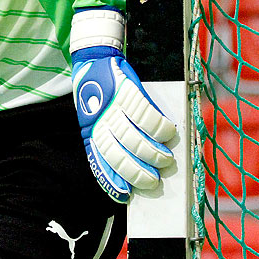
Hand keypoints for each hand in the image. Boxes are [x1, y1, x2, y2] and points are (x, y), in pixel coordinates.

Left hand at [70, 8, 176, 202]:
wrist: (95, 60)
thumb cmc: (100, 96)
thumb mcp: (96, 119)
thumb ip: (110, 141)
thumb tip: (134, 169)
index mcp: (90, 132)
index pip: (99, 162)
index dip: (111, 181)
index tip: (125, 198)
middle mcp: (98, 122)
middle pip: (118, 154)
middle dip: (138, 173)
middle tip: (155, 182)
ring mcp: (111, 107)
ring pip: (134, 137)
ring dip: (153, 153)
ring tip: (166, 161)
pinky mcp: (125, 91)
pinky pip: (146, 114)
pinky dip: (160, 126)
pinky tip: (168, 133)